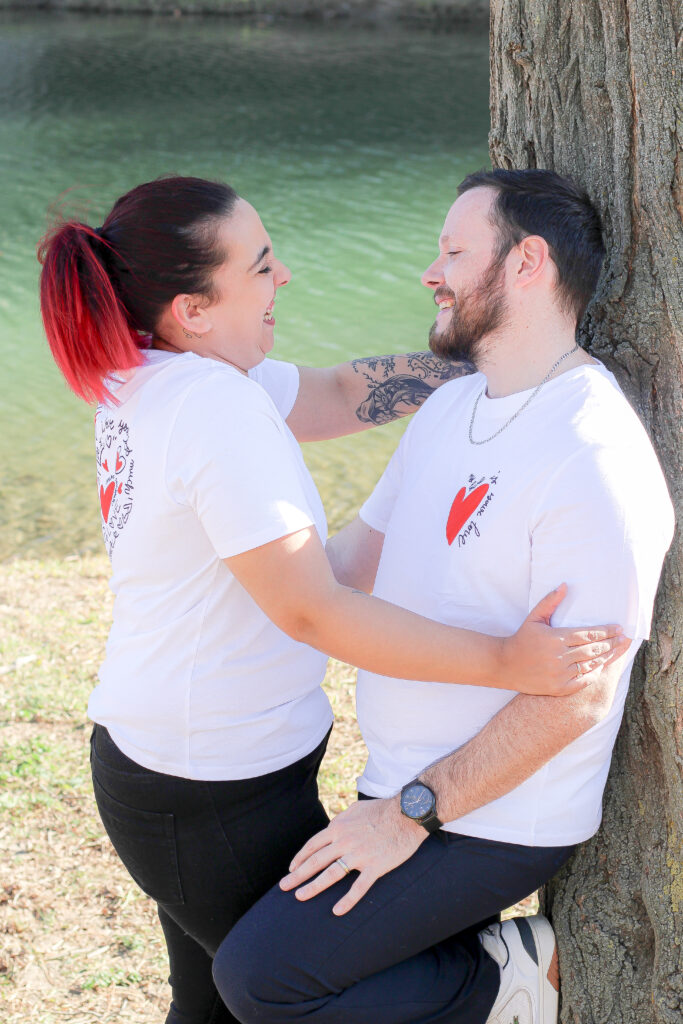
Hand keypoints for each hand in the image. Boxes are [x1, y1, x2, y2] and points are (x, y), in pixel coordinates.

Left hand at [279, 797, 426, 915]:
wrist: (407, 813)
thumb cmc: (382, 809)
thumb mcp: (356, 808)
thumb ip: (342, 819)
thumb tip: (332, 825)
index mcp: (339, 828)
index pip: (313, 845)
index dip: (300, 857)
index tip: (291, 868)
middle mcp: (345, 842)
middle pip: (316, 861)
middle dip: (298, 875)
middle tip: (284, 887)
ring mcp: (359, 855)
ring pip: (331, 874)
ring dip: (313, 887)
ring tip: (300, 897)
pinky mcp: (375, 866)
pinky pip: (359, 887)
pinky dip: (347, 900)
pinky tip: (337, 911)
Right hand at [499, 583, 628, 695]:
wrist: (504, 665)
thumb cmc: (521, 639)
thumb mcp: (534, 618)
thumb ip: (550, 601)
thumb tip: (565, 585)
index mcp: (556, 638)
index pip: (588, 634)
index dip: (606, 631)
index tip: (619, 628)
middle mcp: (560, 657)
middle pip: (593, 649)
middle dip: (611, 643)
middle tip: (624, 639)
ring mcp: (560, 674)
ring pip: (590, 665)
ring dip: (606, 657)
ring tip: (618, 651)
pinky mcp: (558, 688)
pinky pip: (582, 681)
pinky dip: (593, 673)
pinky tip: (601, 667)